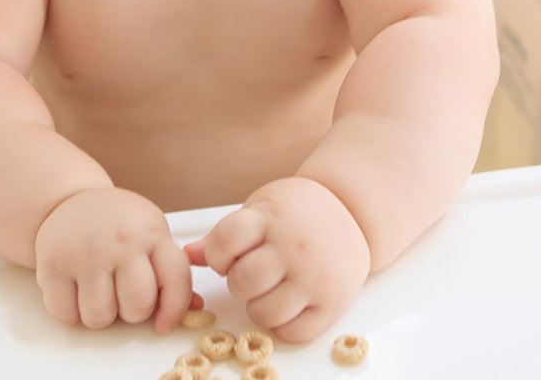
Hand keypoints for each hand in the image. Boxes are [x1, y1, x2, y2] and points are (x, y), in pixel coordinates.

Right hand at [33, 186, 196, 333]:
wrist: (68, 199)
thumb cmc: (116, 224)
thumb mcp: (150, 235)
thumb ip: (170, 271)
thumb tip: (196, 309)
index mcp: (150, 233)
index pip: (175, 279)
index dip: (174, 310)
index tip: (163, 325)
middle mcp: (119, 241)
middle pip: (137, 306)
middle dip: (131, 313)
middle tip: (121, 296)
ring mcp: (84, 252)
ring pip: (100, 316)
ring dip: (99, 314)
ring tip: (97, 291)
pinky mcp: (52, 264)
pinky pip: (65, 314)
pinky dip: (70, 312)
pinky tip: (74, 292)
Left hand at [186, 176, 369, 341]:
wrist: (352, 212)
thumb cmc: (295, 211)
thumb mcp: (258, 209)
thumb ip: (225, 235)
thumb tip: (189, 256)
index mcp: (270, 220)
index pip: (226, 241)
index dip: (217, 254)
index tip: (226, 254)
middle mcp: (294, 249)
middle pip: (243, 281)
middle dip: (236, 283)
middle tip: (249, 274)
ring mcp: (315, 278)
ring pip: (265, 312)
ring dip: (256, 306)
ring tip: (267, 290)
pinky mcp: (333, 304)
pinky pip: (294, 332)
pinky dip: (281, 325)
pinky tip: (285, 304)